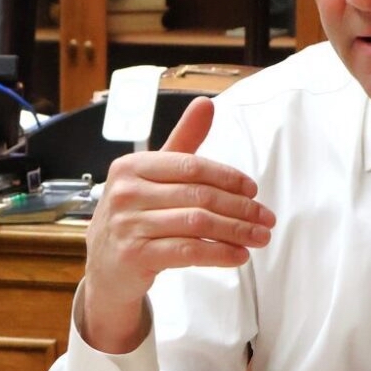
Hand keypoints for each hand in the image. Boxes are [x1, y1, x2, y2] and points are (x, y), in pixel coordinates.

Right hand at [81, 96, 274, 352]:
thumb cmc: (135, 215)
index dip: (228, 177)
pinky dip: (219, 254)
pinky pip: (189, 252)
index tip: (253, 190)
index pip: (192, 166)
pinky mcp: (136, 256)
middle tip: (266, 219)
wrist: (104, 267)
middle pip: (199, 196)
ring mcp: (129, 225)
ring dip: (237, 232)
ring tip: (259, 237)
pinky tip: (238, 255)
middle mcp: (126, 193)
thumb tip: (206, 103)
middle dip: (241, 208)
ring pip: (198, 225)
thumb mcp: (153, 176)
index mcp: (132, 166)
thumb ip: (182, 142)